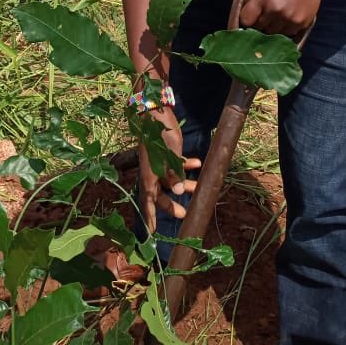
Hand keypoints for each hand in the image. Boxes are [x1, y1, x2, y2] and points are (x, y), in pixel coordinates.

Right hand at [138, 105, 200, 232]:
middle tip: (184, 213)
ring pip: (170, 179)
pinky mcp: (165, 152)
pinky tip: (198, 162)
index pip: (148, 201)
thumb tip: (179, 191)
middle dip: (172, 204)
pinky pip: (174, 164)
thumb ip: (174, 173)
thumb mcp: (169, 155)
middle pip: (160, 193)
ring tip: (197, 188)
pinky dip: (185, 165)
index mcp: (149, 175)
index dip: (150, 217)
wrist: (155, 111)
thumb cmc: (160, 134)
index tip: (152, 234)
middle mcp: (152, 171)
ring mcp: (158, 162)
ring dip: (184, 184)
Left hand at [238, 0, 324, 35]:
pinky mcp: (300, 24)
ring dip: (271, 29)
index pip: (245, 20)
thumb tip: (245, 10)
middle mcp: (274, 10)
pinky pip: (287, 35)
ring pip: (272, 34)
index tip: (247, 19)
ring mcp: (288, 18)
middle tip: (260, 19)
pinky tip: (284, 21)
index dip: (244, 20)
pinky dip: (284, 30)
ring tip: (274, 19)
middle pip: (258, 29)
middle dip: (257, 25)